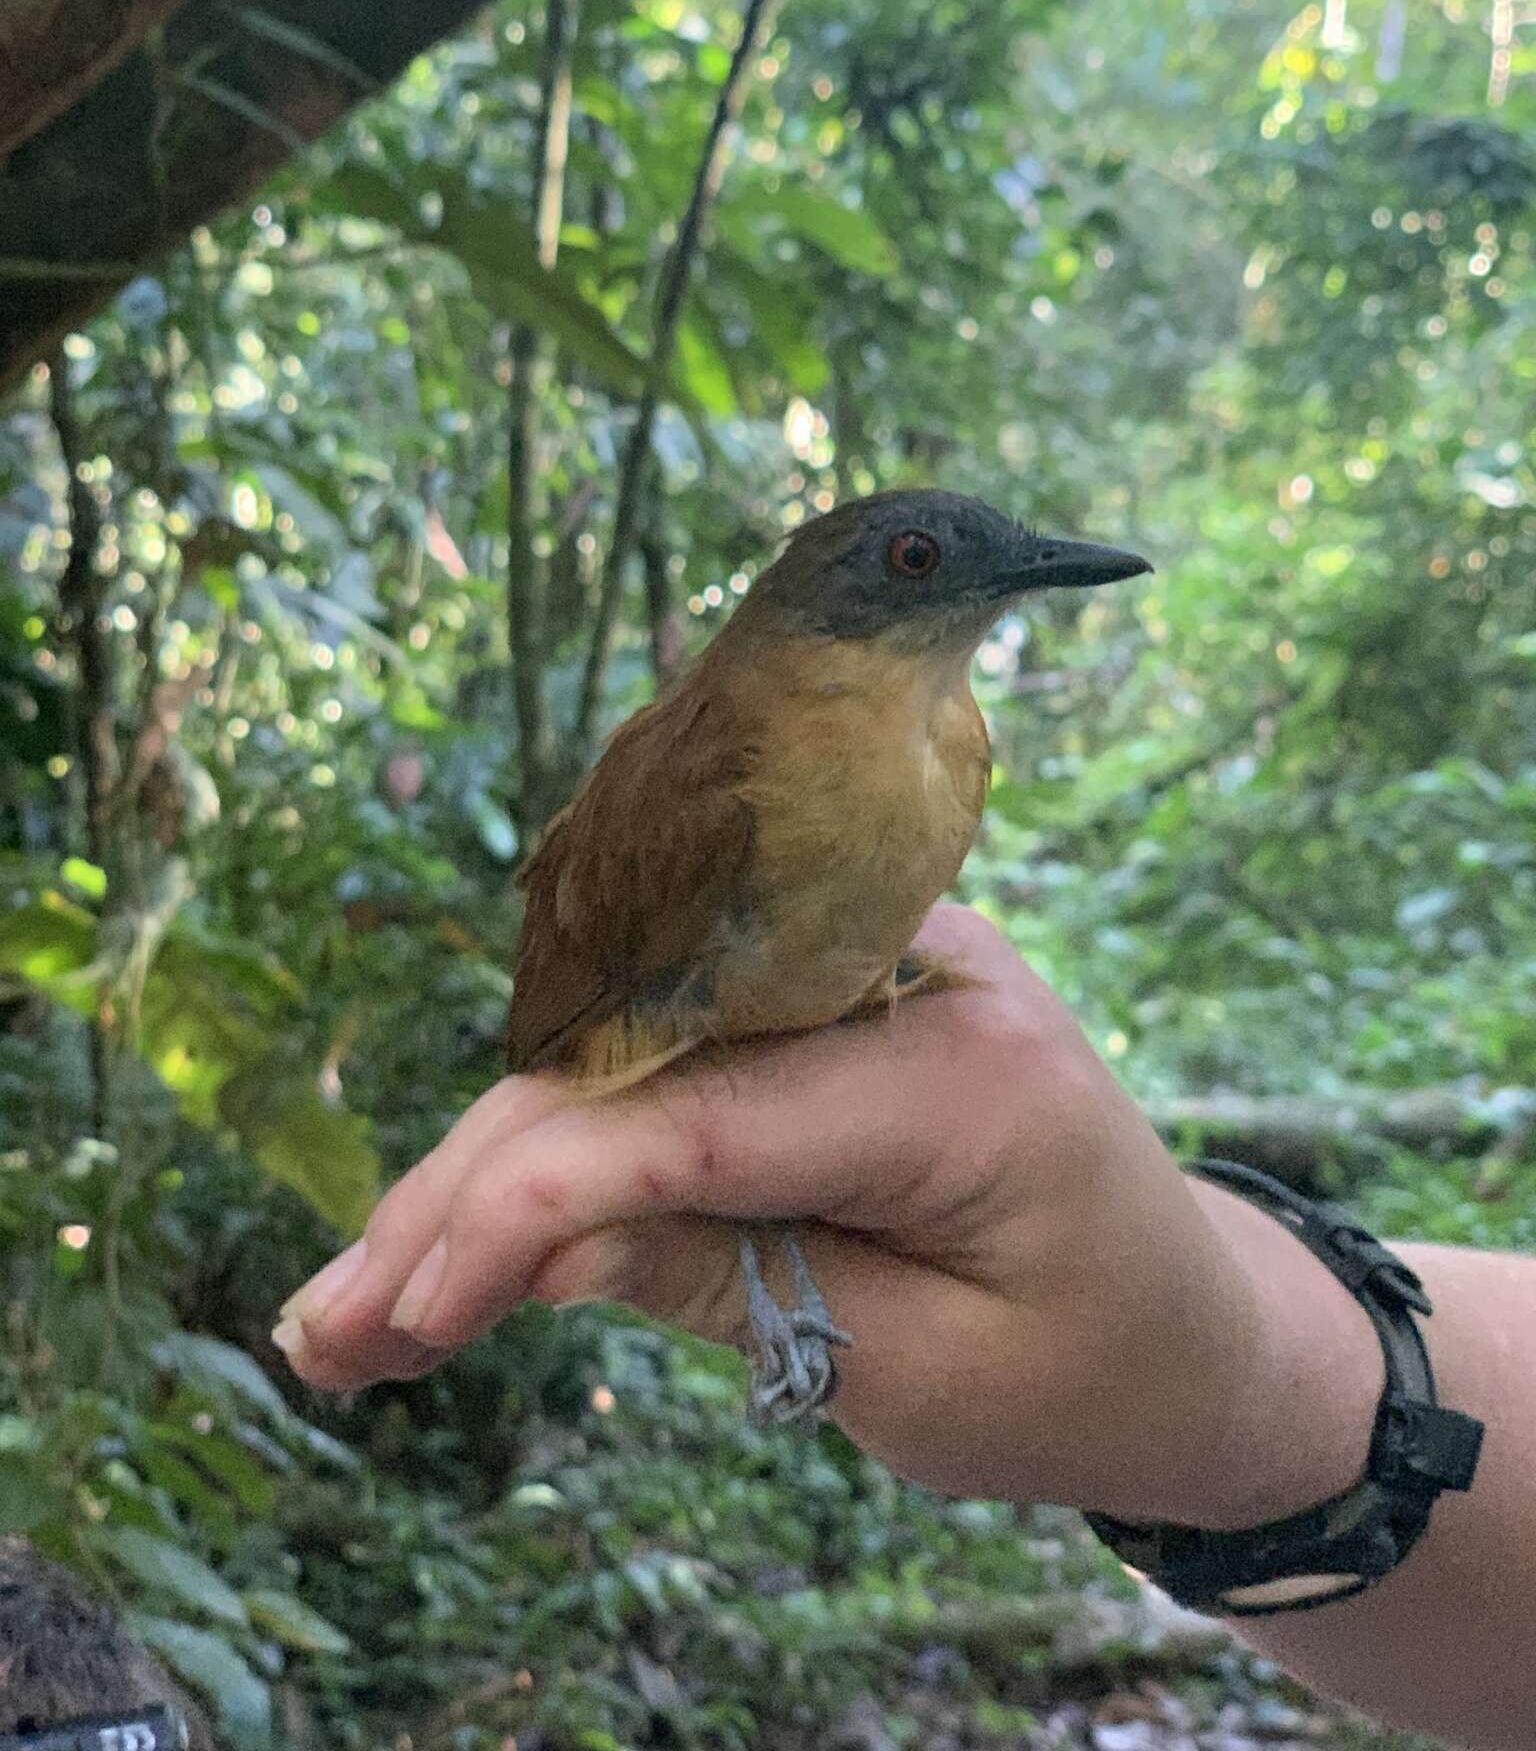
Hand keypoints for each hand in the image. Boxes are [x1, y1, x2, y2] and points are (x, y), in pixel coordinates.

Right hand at [275, 905, 1377, 1525]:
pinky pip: (667, 1066)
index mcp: (960, 1070)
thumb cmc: (1089, 1376)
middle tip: (331, 1330)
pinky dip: (566, 1154)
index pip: (698, 1118)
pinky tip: (461, 1228)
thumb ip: (737, 1289)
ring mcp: (857, 970)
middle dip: (467, 1198)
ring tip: (359, 1310)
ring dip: (488, 1179)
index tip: (403, 1321)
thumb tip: (532, 1243)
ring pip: (627, 1063)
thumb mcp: (922, 1381)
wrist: (1197, 1325)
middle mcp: (901, 974)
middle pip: (636, 1070)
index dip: (527, 1212)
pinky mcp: (820, 1002)